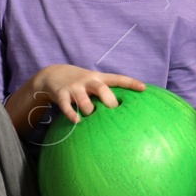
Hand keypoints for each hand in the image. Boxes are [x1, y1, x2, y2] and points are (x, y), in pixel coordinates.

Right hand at [24, 65, 144, 123]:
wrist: (52, 74)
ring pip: (85, 101)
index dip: (130, 83)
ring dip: (90, 111)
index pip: (117, 78)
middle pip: (102, 89)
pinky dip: (71, 114)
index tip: (143, 88)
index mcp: (98, 78)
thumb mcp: (93, 80)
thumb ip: (106, 90)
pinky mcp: (61, 94)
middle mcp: (87, 81)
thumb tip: (124, 107)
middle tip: (115, 112)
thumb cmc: (79, 82)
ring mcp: (74, 87)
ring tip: (93, 118)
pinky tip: (77, 122)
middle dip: (110, 101)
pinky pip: (66, 106)